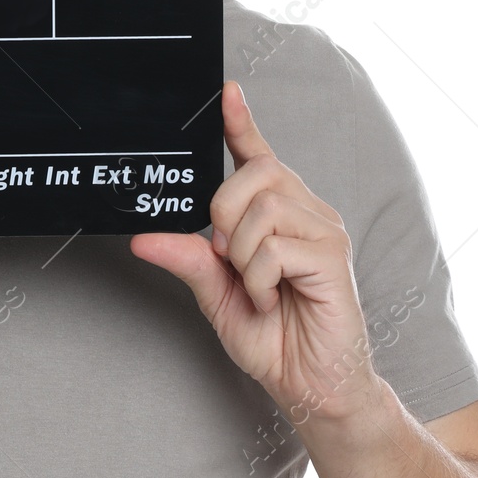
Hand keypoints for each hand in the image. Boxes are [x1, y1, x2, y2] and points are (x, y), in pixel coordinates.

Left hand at [129, 80, 380, 423]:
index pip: (257, 156)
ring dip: (242, 255)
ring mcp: (324, 232)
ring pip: (262, 209)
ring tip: (258, 286)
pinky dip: (258, 279)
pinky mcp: (332, 257)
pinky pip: (274, 247)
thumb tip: (144, 238)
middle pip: (255, 175)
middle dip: (224, 215)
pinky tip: (273, 297)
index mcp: (279, 215)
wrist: (311, 385)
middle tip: (230, 258)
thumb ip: (189, 260)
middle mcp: (306, 213)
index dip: (240, 123)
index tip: (226, 93)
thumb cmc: (274, 338)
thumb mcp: (216, 295)